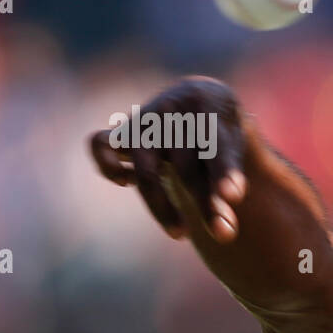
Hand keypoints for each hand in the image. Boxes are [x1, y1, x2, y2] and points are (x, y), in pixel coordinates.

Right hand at [88, 76, 250, 242]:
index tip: (233, 196)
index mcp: (209, 112)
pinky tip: (127, 181)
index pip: (217, 148)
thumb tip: (224, 234)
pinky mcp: (122, 131)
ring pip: (147, 172)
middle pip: (187, 169)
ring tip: (181, 234)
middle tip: (224, 234)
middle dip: (206, 204)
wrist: (200, 98)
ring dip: (162, 207)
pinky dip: (108, 165)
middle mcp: (174, 114)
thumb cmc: (220, 133)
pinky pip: (99, 144)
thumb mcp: (232, 149)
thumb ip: (228, 184)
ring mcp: (144, 122)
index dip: (224, 172)